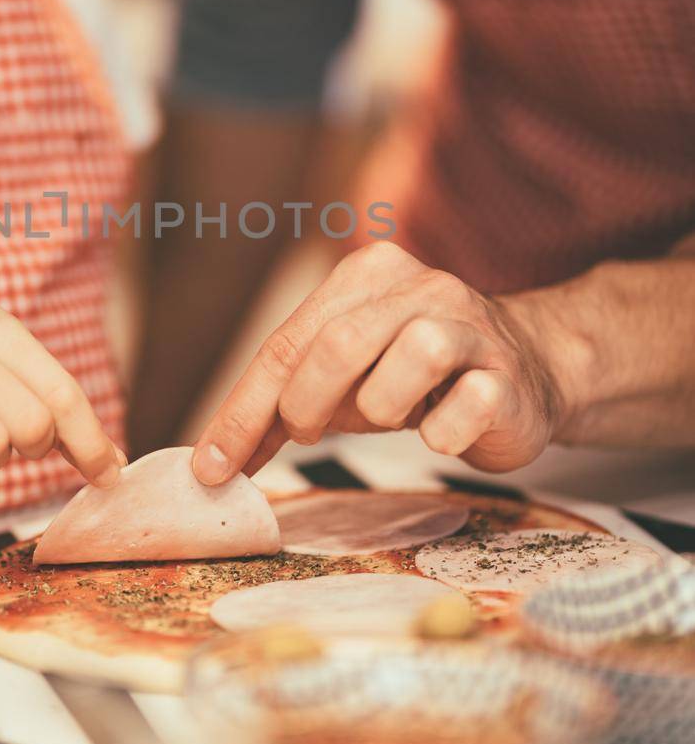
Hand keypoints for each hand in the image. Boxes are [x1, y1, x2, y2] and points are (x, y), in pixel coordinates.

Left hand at [193, 242, 566, 481]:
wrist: (531, 374)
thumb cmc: (419, 378)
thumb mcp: (344, 379)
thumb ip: (282, 404)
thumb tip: (215, 460)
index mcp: (369, 276)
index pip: (288, 343)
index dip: (243, 409)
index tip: (211, 467)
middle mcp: (422, 288)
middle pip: (338, 344)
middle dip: (305, 405)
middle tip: (305, 434)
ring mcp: (472, 327)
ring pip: (411, 359)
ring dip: (383, 407)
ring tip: (395, 414)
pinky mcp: (508, 378)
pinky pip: (463, 409)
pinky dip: (442, 432)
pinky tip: (443, 427)